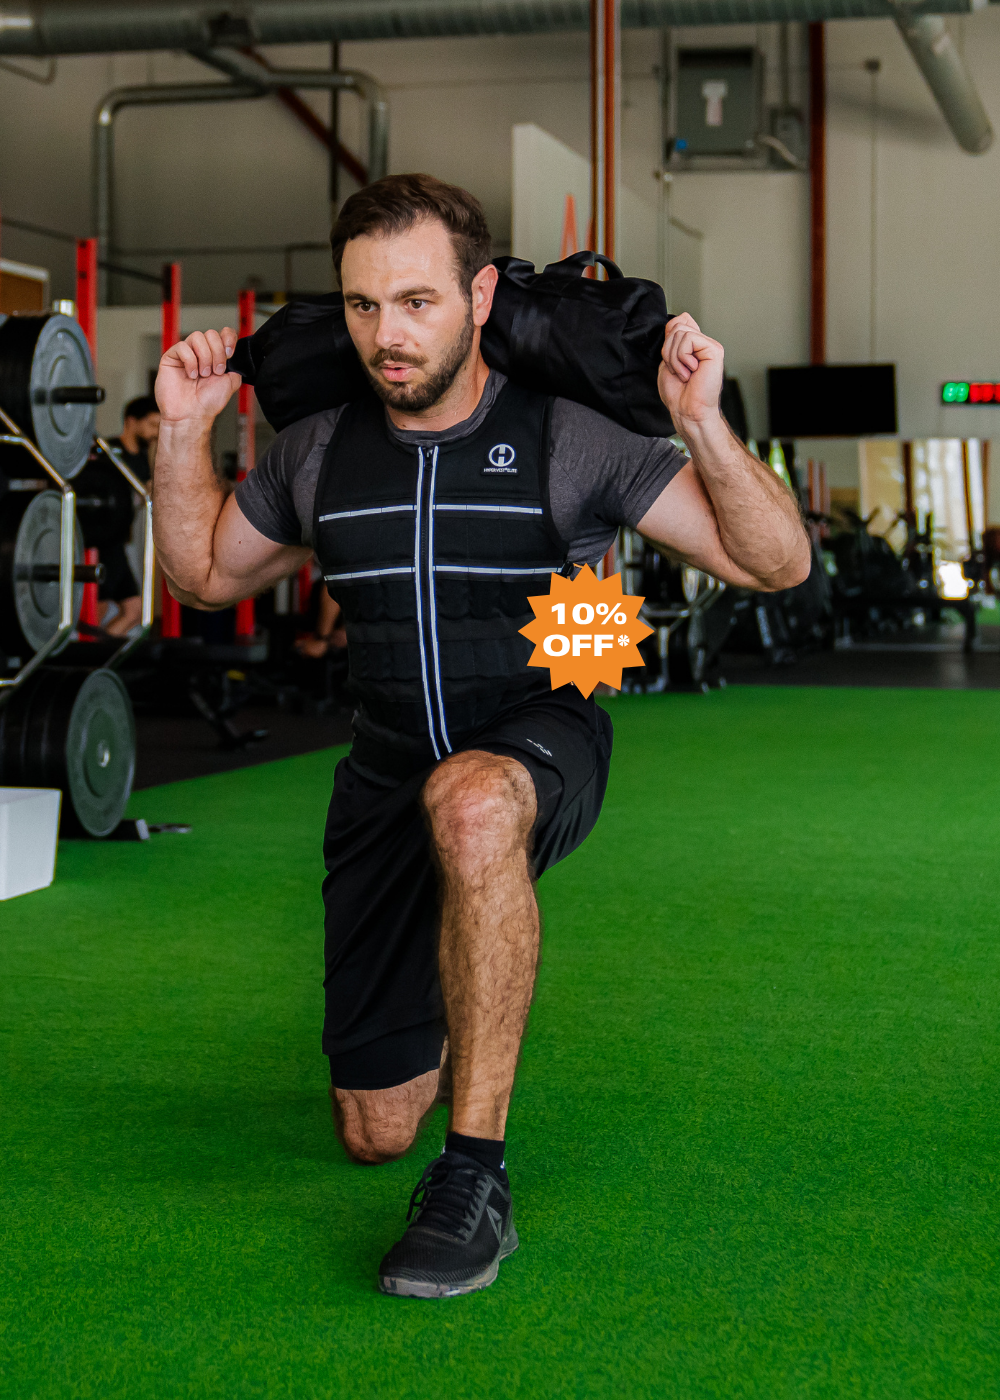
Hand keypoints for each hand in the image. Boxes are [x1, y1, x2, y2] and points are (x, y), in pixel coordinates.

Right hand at [155, 327, 240, 423]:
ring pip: (197, 336)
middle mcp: (200, 353)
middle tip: (216, 372)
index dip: (228, 338)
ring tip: (203, 374)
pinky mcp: (171, 357)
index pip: (223, 334)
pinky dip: (190, 361)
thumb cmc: (207, 403)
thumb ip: (236, 367)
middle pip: (211, 334)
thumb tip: (237, 356)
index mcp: (215, 356)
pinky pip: (182, 346)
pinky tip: (191, 375)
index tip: (230, 353)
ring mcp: (186, 354)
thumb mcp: (230, 383)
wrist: (192, 415)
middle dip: (217, 353)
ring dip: (205, 357)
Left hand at [657, 313, 724, 429]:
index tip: (671, 361)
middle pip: (677, 325)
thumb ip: (672, 339)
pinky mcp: (714, 350)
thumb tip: (679, 318)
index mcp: (693, 346)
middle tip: (677, 370)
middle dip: (668, 350)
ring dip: (674, 358)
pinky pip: (688, 340)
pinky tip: (691, 372)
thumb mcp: (667, 361)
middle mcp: (703, 343)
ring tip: (684, 373)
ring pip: (680, 333)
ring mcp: (710, 346)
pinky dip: (682, 358)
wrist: (687, 411)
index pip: (679, 321)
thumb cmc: (678, 393)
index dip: (669, 338)